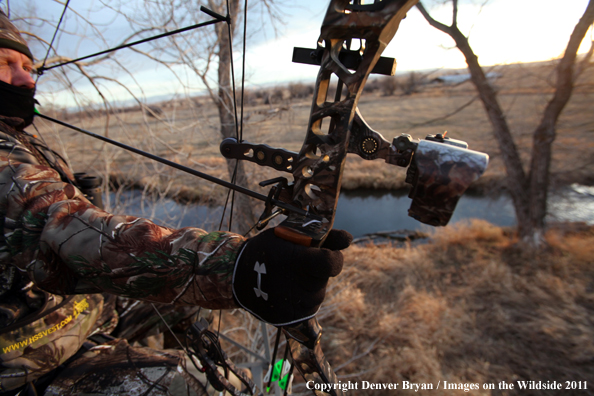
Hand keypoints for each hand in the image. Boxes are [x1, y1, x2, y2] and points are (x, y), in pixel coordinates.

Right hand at [232, 229, 351, 325]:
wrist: (236, 276)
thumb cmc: (267, 250)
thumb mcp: (290, 235)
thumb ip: (323, 237)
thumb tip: (349, 239)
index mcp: (298, 262)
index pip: (332, 262)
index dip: (334, 257)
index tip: (325, 252)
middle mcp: (299, 287)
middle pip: (324, 278)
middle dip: (317, 270)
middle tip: (298, 264)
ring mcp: (295, 306)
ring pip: (317, 293)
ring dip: (310, 284)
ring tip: (289, 277)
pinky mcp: (292, 320)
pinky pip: (308, 307)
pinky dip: (302, 298)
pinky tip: (287, 290)